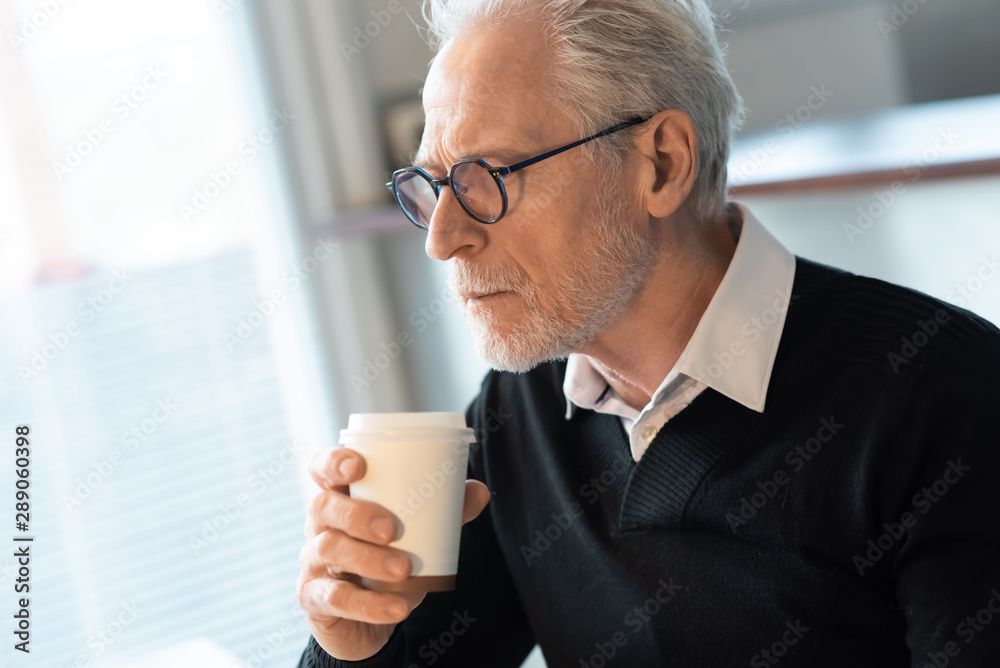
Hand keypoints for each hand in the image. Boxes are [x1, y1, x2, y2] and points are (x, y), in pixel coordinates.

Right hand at [297, 447, 490, 660]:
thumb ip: (445, 512)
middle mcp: (320, 525)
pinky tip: (398, 607)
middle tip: (392, 530)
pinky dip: (369, 604)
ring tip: (404, 570)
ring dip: (368, 559)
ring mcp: (313, 562)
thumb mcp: (417, 534)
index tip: (358, 466)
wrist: (368, 621)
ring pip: (328, 549)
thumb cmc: (388, 560)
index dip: (332, 461)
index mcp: (342, 499)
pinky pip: (334, 598)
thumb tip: (479, 491)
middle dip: (357, 515)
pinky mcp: (313, 599)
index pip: (322, 469)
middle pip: (322, 506)